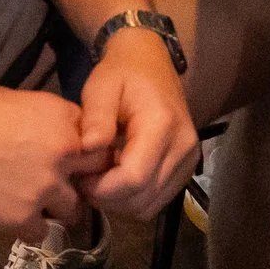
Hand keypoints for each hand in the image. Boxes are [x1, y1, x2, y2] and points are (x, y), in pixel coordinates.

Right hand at [0, 86, 106, 242]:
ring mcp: (45, 187)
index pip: (96, 137)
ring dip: (58, 207)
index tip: (71, 157)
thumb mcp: (14, 100)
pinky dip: (31, 227)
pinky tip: (14, 217)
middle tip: (61, 183)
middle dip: (81, 178)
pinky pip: (42, 231)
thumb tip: (58, 129)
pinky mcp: (22, 218)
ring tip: (36, 203)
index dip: (84, 149)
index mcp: (61, 118)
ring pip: (74, 208)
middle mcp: (62, 152)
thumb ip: (46, 118)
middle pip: (95, 172)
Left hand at [72, 30, 201, 222]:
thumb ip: (96, 117)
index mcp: (162, 124)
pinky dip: (134, 199)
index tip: (80, 177)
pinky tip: (118, 178)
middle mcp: (183, 146)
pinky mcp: (187, 168)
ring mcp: (189, 159)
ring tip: (101, 178)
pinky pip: (157, 201)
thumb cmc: (122, 74)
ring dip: (120, 202)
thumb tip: (89, 148)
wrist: (150, 62)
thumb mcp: (101, 87)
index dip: (102, 188)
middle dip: (108, 198)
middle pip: (142, 198)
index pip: (134, 178)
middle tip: (85, 180)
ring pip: (149, 206)